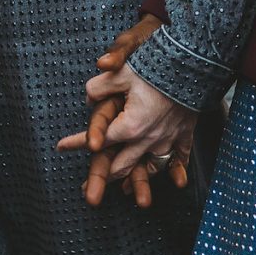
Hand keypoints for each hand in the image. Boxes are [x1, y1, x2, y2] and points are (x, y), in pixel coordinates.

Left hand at [58, 16, 193, 208]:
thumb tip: (89, 98)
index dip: (77, 143)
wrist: (194, 64)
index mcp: (129, 127)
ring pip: (150, 169)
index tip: (61, 147)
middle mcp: (148, 140)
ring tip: (125, 190)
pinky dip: (176, 172)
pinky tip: (176, 181)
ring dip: (136, 181)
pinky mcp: (185, 135)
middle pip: (122, 165)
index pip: (98, 141)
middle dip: (103, 178)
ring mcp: (168, 140)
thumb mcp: (121, 72)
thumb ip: (99, 86)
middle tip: (89, 190)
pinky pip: (180, 159)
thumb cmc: (156, 67)